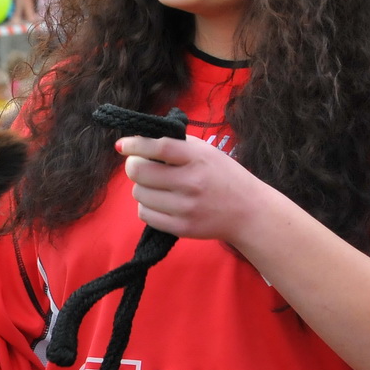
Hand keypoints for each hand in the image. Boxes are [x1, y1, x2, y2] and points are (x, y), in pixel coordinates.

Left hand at [117, 134, 265, 242]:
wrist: (248, 211)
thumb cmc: (223, 176)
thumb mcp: (206, 152)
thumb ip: (176, 145)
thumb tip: (139, 142)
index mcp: (198, 158)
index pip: (160, 148)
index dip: (135, 145)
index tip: (122, 145)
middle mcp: (191, 182)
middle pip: (140, 172)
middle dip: (133, 167)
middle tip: (139, 166)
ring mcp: (186, 207)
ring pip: (139, 194)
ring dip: (142, 188)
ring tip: (157, 186)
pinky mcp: (182, 227)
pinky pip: (145, 215)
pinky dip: (147, 206)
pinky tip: (159, 202)